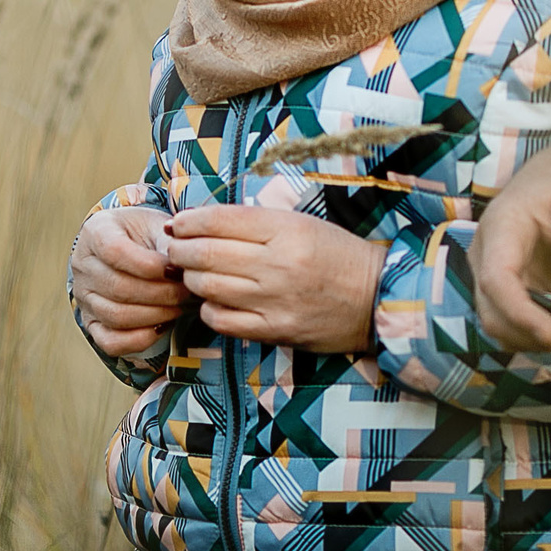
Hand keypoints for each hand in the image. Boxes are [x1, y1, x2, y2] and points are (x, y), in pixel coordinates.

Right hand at [72, 208, 188, 355]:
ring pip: (115, 316)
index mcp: (95, 232)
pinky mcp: (92, 323)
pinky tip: (161, 327)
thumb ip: (169, 242)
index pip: (114, 252)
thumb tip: (183, 267)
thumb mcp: (156, 226)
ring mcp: (84, 297)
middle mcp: (83, 266)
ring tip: (178, 307)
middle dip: (160, 294)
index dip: (148, 266)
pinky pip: (110, 341)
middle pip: (117, 288)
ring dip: (154, 315)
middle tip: (186, 292)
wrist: (130, 247)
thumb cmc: (146, 234)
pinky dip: (138, 340)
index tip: (176, 271)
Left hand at [164, 206, 381, 353]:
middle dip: (179, 248)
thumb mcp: (303, 223)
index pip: (220, 220)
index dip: (189, 220)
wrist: (377, 298)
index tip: (178, 222)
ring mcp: (275, 300)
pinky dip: (208, 308)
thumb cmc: (337, 256)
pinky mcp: (276, 330)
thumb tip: (203, 223)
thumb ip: (257, 223)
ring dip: (190, 278)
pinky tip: (213, 300)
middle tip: (173, 247)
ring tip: (190, 273)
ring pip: (208, 287)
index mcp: (286, 229)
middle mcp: (278, 264)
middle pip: (206, 254)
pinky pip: (223, 320)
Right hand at [469, 138, 550, 352]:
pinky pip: (514, 319)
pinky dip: (541, 329)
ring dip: (539, 336)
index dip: (528, 316)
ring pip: (500, 324)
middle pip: (494, 313)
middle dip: (538, 333)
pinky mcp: (509, 284)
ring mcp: (493, 271)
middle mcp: (486, 253)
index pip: (496, 283)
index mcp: (501, 227)